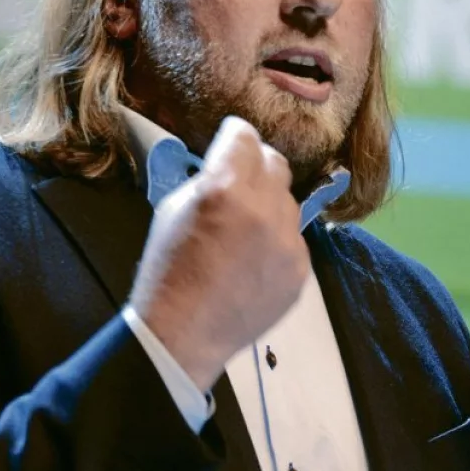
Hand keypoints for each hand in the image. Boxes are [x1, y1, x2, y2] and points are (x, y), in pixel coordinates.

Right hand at [129, 116, 308, 391]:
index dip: (233, 138)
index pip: (244, 135)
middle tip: (239, 182)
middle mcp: (265, 207)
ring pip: (288, 201)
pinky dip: (276, 242)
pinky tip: (253, 263)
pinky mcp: (301, 269)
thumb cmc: (167, 270)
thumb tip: (228, 163)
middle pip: (275, 162)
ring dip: (268, 205)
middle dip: (255, 165)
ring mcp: (289, 240)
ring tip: (243, 232)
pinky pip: (293, 239)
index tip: (228, 145)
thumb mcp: (173, 209)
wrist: (184, 335)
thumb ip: (208, 179)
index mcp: (225, 187)